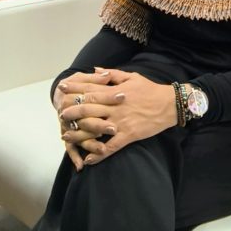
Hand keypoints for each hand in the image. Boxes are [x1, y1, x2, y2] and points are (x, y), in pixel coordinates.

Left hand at [59, 68, 177, 165]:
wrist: (169, 104)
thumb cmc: (150, 89)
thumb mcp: (132, 76)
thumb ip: (112, 74)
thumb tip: (95, 69)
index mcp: (115, 91)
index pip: (91, 89)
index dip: (75, 88)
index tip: (62, 88)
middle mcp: (115, 106)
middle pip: (89, 108)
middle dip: (72, 110)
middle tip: (60, 113)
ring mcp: (121, 122)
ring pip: (96, 128)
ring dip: (79, 133)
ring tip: (66, 137)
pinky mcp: (128, 135)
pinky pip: (111, 147)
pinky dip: (99, 154)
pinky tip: (88, 160)